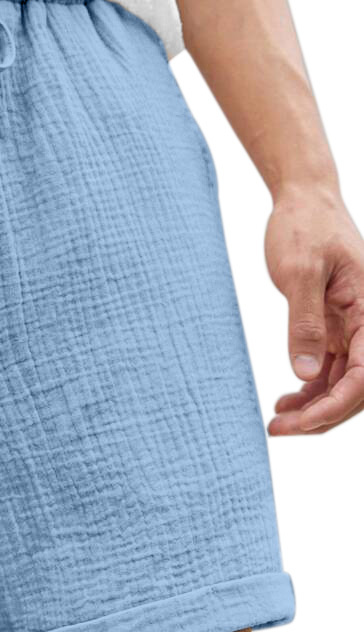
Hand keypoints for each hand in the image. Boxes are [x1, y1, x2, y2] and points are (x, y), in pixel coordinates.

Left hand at [266, 185, 363, 434]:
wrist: (304, 201)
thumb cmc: (305, 227)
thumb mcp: (300, 271)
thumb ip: (304, 322)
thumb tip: (308, 374)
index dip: (334, 407)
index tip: (298, 423)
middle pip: (357, 389)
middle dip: (321, 416)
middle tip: (277, 429)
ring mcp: (354, 328)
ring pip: (344, 384)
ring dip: (314, 408)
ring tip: (276, 421)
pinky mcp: (336, 327)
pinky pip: (331, 370)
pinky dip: (311, 390)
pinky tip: (286, 402)